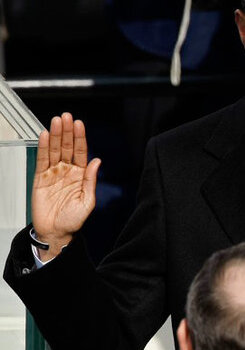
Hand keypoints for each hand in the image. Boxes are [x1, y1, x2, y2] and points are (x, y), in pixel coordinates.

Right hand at [31, 113, 100, 260]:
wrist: (55, 232)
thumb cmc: (73, 220)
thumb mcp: (87, 201)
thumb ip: (91, 180)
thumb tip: (97, 162)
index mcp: (81, 175)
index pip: (80, 152)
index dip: (80, 138)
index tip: (79, 124)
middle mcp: (67, 171)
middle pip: (66, 146)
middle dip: (67, 131)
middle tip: (66, 117)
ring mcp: (53, 173)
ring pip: (54, 150)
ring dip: (55, 135)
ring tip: (56, 121)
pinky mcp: (40, 178)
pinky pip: (42, 160)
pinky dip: (42, 147)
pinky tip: (44, 136)